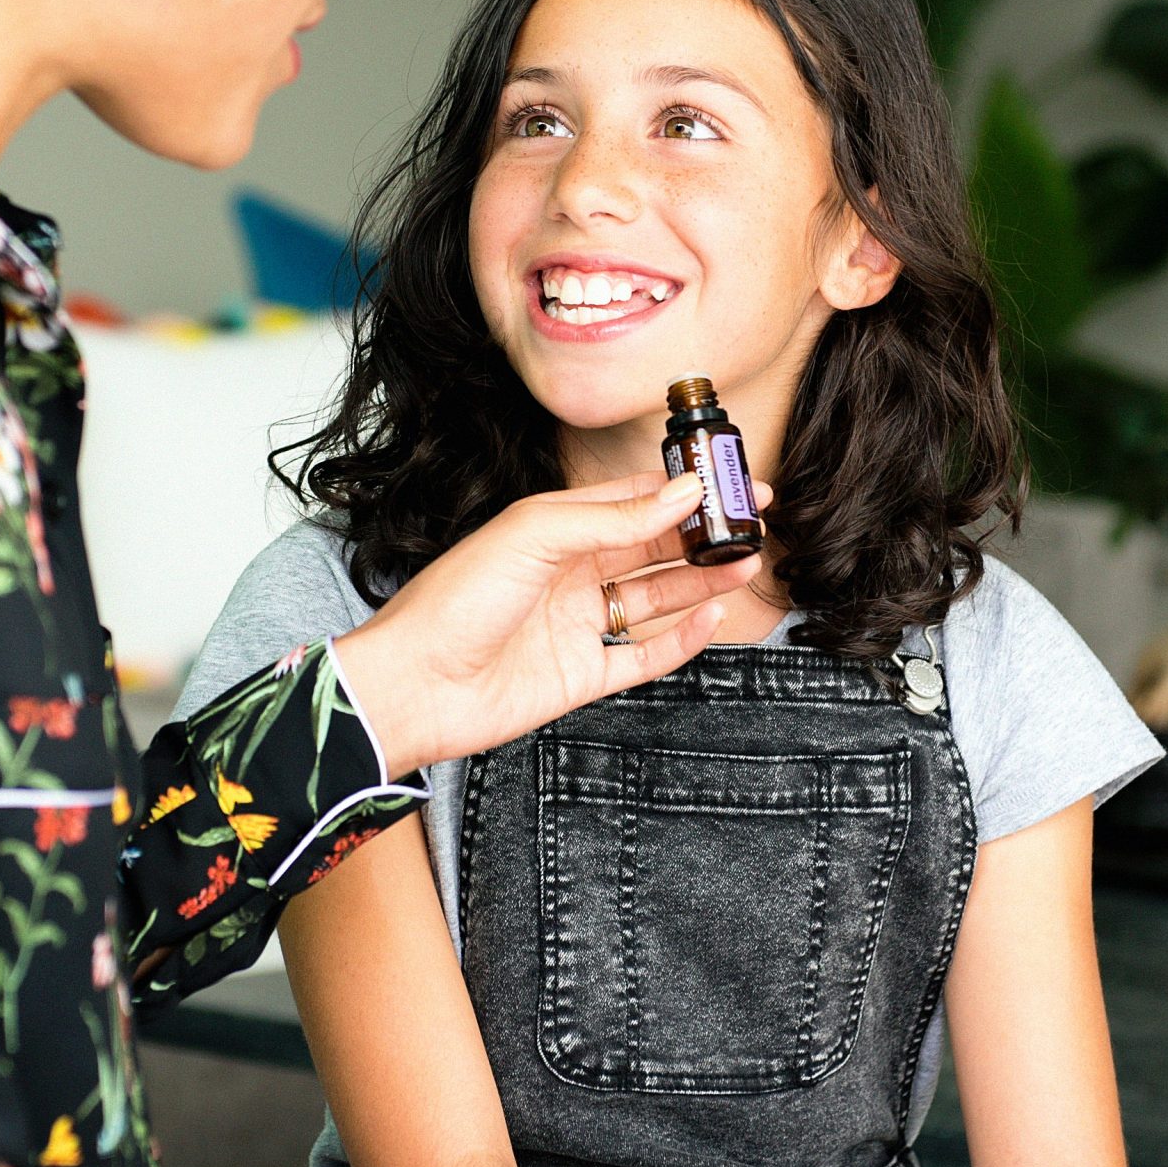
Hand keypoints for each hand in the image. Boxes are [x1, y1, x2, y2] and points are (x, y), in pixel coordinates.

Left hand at [329, 473, 767, 776]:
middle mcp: (569, 574)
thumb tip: (680, 493)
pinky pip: (644, 655)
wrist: (413, 685)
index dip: (682, 491)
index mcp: (553, 529)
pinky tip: (712, 616)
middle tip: (753, 524)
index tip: (729, 482)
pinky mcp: (581, 675)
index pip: (631, 500)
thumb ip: (612, 517)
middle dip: (702, 535)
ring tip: (747, 563)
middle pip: (651, 548)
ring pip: (656, 599)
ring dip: (702, 581)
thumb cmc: (454, 601)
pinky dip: (681, 639)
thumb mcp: (534, 536)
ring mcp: (577, 625)